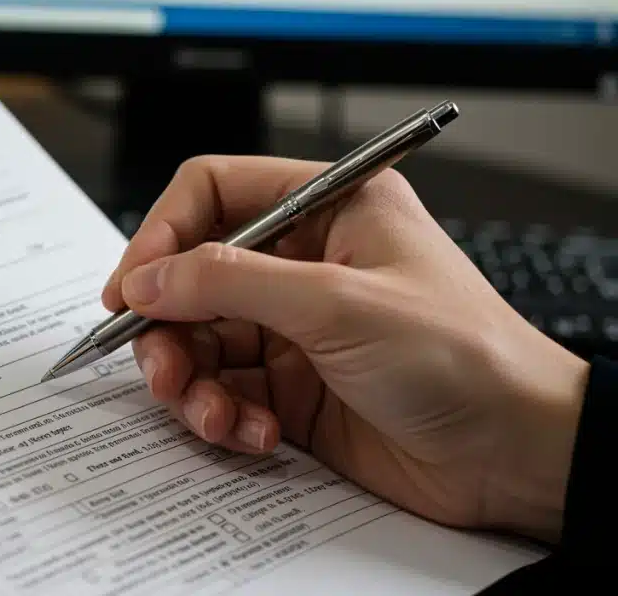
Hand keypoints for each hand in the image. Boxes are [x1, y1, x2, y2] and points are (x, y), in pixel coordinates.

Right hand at [102, 155, 588, 543]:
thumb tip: (148, 278)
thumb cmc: (464, 357)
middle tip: (161, 366)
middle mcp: (304, 262)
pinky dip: (224, 417)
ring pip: (198, 340)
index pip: (214, 193)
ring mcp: (294, 328)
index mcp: (328, 208)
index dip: (162, 235)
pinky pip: (223, 392)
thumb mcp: (337, 305)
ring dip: (190, 381)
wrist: (516, 455)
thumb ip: (229, 282)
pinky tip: (255, 434)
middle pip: (192, 276)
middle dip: (168, 326)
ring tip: (211, 413)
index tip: (133, 288)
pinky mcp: (291, 387)